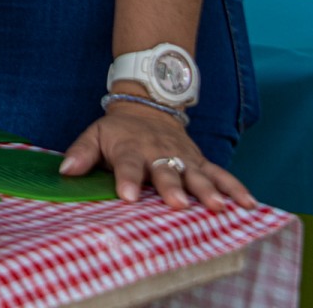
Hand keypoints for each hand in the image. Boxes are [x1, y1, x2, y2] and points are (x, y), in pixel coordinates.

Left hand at [60, 101, 256, 211]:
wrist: (149, 105)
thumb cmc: (118, 130)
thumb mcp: (94, 134)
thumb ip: (81, 152)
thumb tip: (64, 170)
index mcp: (131, 148)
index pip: (128, 166)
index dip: (127, 180)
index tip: (128, 196)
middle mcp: (159, 153)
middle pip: (166, 171)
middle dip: (172, 187)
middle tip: (178, 204)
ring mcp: (183, 157)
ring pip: (197, 173)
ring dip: (208, 190)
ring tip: (217, 207)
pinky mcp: (200, 161)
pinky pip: (220, 173)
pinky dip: (235, 187)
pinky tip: (248, 204)